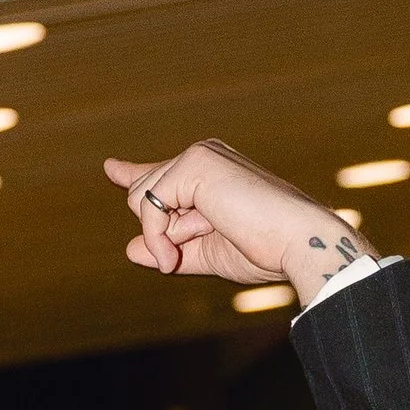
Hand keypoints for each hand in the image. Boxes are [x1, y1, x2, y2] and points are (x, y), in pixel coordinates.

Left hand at [102, 141, 379, 304]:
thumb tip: (131, 249)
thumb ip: (170, 249)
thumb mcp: (208, 253)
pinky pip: (148, 205)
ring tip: (212, 234)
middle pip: (144, 197)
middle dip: (165, 232)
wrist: (297, 242)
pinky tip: (190, 242)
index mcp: (210, 172)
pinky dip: (161, 234)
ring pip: (143, 201)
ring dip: (169, 235)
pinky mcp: (194, 163)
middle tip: (211, 237)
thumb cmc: (264, 250)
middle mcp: (203, 156)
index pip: (160, 176)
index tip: (112, 168)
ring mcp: (198, 155)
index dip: (133, 175)